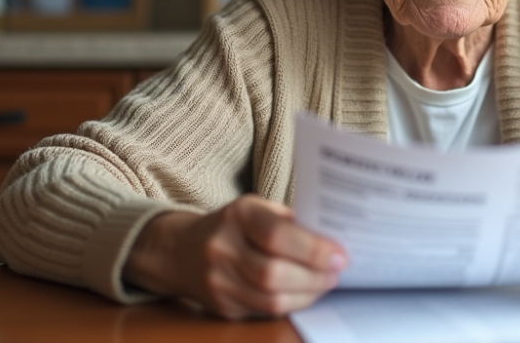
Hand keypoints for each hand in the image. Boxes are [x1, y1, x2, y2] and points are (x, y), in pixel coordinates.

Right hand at [123, 194, 346, 319]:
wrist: (179, 250)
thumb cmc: (233, 225)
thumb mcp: (257, 208)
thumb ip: (290, 222)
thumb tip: (334, 239)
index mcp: (237, 215)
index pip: (276, 235)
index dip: (313, 249)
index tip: (340, 255)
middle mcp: (222, 248)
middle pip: (274, 273)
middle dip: (314, 277)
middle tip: (338, 272)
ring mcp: (218, 281)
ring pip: (270, 300)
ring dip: (307, 295)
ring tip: (326, 283)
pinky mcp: (221, 307)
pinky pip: (264, 311)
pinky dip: (291, 304)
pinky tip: (305, 293)